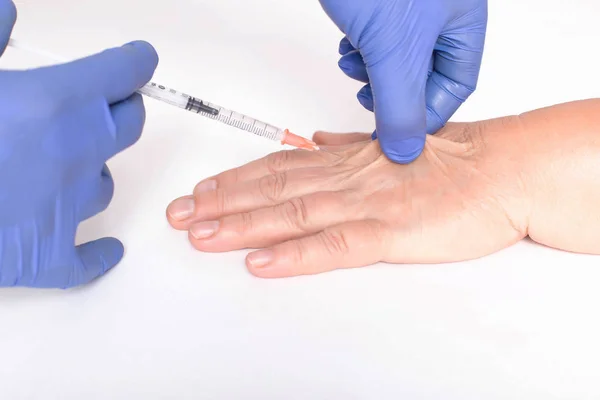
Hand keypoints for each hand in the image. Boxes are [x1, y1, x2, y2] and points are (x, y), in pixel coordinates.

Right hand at [0, 0, 158, 287]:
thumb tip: (6, 11)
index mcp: (55, 101)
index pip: (123, 73)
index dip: (135, 63)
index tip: (139, 59)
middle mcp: (75, 151)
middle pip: (128, 125)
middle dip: (123, 110)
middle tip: (107, 104)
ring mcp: (66, 205)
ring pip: (104, 183)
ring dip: (92, 170)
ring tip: (64, 165)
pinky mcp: (47, 256)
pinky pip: (87, 260)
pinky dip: (97, 254)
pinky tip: (108, 250)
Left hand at [166, 120, 528, 277]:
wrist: (501, 170)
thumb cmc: (453, 159)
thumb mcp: (391, 143)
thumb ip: (349, 144)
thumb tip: (316, 139)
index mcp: (346, 158)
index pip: (278, 167)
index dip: (235, 178)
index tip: (202, 190)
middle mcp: (347, 178)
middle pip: (271, 189)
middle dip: (220, 202)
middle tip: (181, 214)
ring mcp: (366, 204)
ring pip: (290, 215)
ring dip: (241, 224)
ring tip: (201, 234)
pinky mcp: (390, 232)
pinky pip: (333, 245)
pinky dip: (294, 254)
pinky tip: (261, 262)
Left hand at [319, 0, 486, 162]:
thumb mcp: (393, 49)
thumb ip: (399, 107)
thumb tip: (405, 151)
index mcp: (463, 21)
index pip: (455, 88)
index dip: (424, 118)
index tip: (395, 137)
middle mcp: (441, 14)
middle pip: (423, 77)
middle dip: (391, 93)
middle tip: (371, 98)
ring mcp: (409, 9)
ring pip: (394, 62)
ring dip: (369, 72)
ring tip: (353, 63)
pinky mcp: (378, 5)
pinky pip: (375, 41)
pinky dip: (358, 51)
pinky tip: (347, 46)